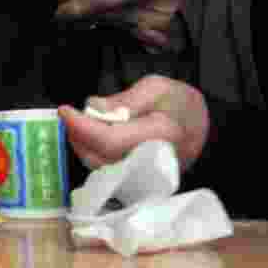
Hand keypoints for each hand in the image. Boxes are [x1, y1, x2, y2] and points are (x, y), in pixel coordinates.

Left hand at [58, 74, 209, 170]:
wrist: (203, 130)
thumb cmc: (180, 105)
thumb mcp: (157, 88)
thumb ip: (124, 99)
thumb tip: (93, 107)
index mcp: (159, 135)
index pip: (109, 140)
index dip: (82, 127)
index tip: (64, 110)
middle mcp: (149, 161)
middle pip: (98, 157)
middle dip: (77, 135)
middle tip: (71, 115)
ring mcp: (143, 175)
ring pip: (98, 166)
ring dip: (81, 144)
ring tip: (80, 123)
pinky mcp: (136, 180)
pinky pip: (105, 170)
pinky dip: (91, 153)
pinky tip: (91, 137)